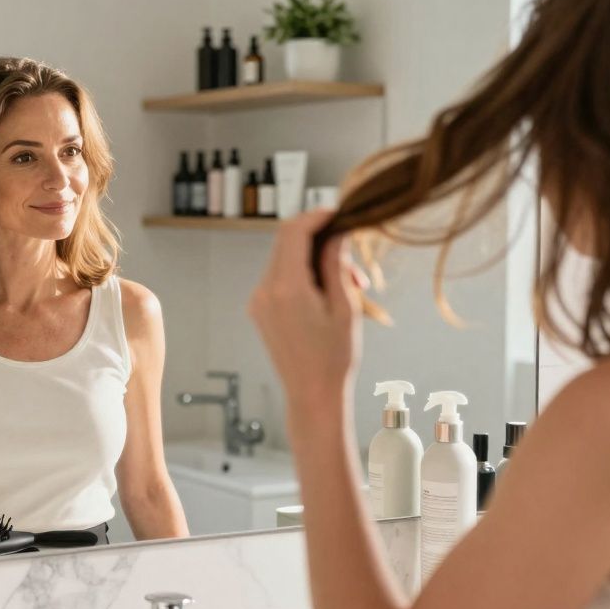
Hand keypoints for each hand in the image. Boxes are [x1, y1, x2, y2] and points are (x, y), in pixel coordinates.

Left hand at [249, 210, 368, 422]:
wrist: (312, 396)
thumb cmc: (334, 358)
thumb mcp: (345, 306)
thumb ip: (337, 263)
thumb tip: (337, 231)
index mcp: (287, 288)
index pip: (295, 231)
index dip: (317, 216)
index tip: (339, 213)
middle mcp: (265, 291)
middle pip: (286, 240)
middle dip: (320, 238)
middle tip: (351, 257)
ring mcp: (258, 301)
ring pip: (285, 258)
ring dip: (314, 258)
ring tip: (347, 284)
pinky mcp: (260, 309)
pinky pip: (280, 277)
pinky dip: (303, 274)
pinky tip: (327, 292)